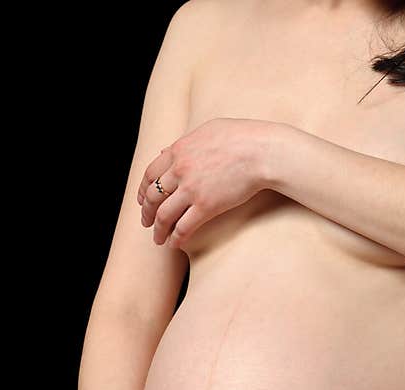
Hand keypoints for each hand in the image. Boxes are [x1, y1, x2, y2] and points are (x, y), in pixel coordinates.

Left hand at [136, 117, 275, 248]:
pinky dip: (176, 237)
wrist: (262, 151)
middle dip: (146, 212)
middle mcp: (180, 170)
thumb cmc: (242, 137)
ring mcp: (192, 189)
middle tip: (146, 222)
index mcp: (178, 150)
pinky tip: (175, 243)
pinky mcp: (207, 206)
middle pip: (153, 196)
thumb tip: (167, 151)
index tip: (142, 200)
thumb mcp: (208, 130)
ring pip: (164, 215)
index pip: (150, 173)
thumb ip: (185, 142)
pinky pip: (184, 227)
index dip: (143, 190)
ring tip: (158, 239)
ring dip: (158, 230)